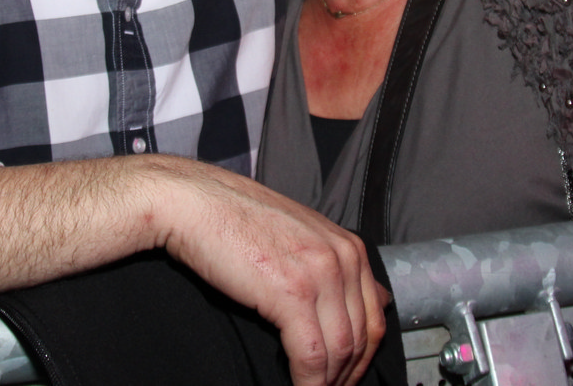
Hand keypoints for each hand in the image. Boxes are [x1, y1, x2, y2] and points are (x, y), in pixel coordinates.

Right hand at [152, 159, 389, 385]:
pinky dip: (308, 383)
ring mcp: (320, 275)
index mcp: (347, 246)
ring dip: (327, 382)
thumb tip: (377, 298)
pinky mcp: (292, 293)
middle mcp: (342, 258)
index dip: (362, 357)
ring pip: (340, 351)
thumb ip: (336, 265)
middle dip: (347, 374)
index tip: (344, 375)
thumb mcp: (300, 234)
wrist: (195, 203)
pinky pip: (312, 356)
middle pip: (362, 337)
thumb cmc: (237, 220)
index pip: (374, 316)